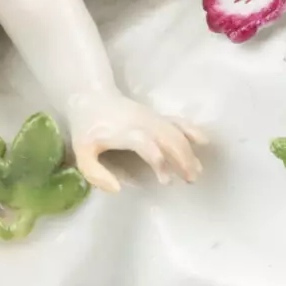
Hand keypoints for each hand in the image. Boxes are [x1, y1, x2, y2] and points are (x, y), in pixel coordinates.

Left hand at [67, 88, 205, 192]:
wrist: (92, 97)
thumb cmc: (87, 127)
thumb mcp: (82, 152)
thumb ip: (95, 173)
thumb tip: (118, 188)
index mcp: (125, 131)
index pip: (147, 144)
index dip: (159, 162)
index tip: (166, 181)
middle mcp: (143, 123)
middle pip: (169, 138)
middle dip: (182, 159)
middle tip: (190, 180)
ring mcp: (152, 118)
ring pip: (176, 132)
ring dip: (189, 151)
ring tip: (197, 171)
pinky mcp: (156, 116)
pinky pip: (177, 121)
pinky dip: (191, 130)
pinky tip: (204, 141)